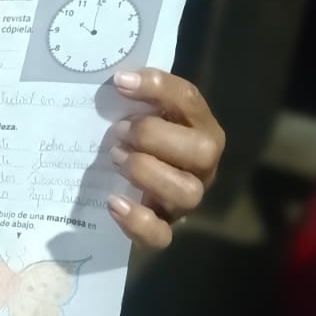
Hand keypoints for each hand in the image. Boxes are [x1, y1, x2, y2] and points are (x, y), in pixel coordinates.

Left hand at [106, 68, 224, 248]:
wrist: (127, 188)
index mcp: (197, 126)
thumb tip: (116, 80)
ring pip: (187, 192)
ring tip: (115, 160)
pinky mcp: (166, 227)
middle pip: (202, 150)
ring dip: (147, 172)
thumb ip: (133, 98)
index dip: (157, 87)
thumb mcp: (137, 113)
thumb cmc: (134, 140)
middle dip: (154, 136)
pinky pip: (162, 234)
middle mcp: (201, 164)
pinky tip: (114, 203)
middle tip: (118, 132)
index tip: (119, 82)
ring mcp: (187, 198)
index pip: (189, 100)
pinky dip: (138, 221)